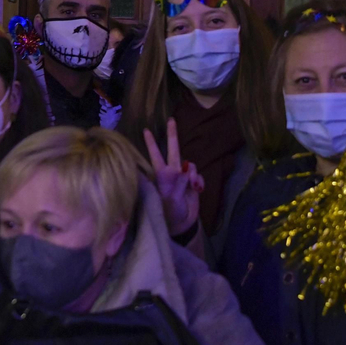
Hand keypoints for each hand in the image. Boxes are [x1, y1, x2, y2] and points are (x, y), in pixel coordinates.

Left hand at [145, 119, 202, 235]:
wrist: (182, 224)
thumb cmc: (170, 212)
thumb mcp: (171, 197)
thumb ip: (180, 181)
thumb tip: (187, 166)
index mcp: (161, 176)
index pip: (155, 157)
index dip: (151, 144)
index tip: (145, 130)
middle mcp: (171, 173)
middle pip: (173, 150)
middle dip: (172, 135)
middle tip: (172, 120)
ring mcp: (183, 178)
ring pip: (190, 164)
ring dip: (194, 173)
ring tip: (193, 186)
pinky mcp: (193, 183)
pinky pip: (198, 175)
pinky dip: (200, 181)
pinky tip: (198, 190)